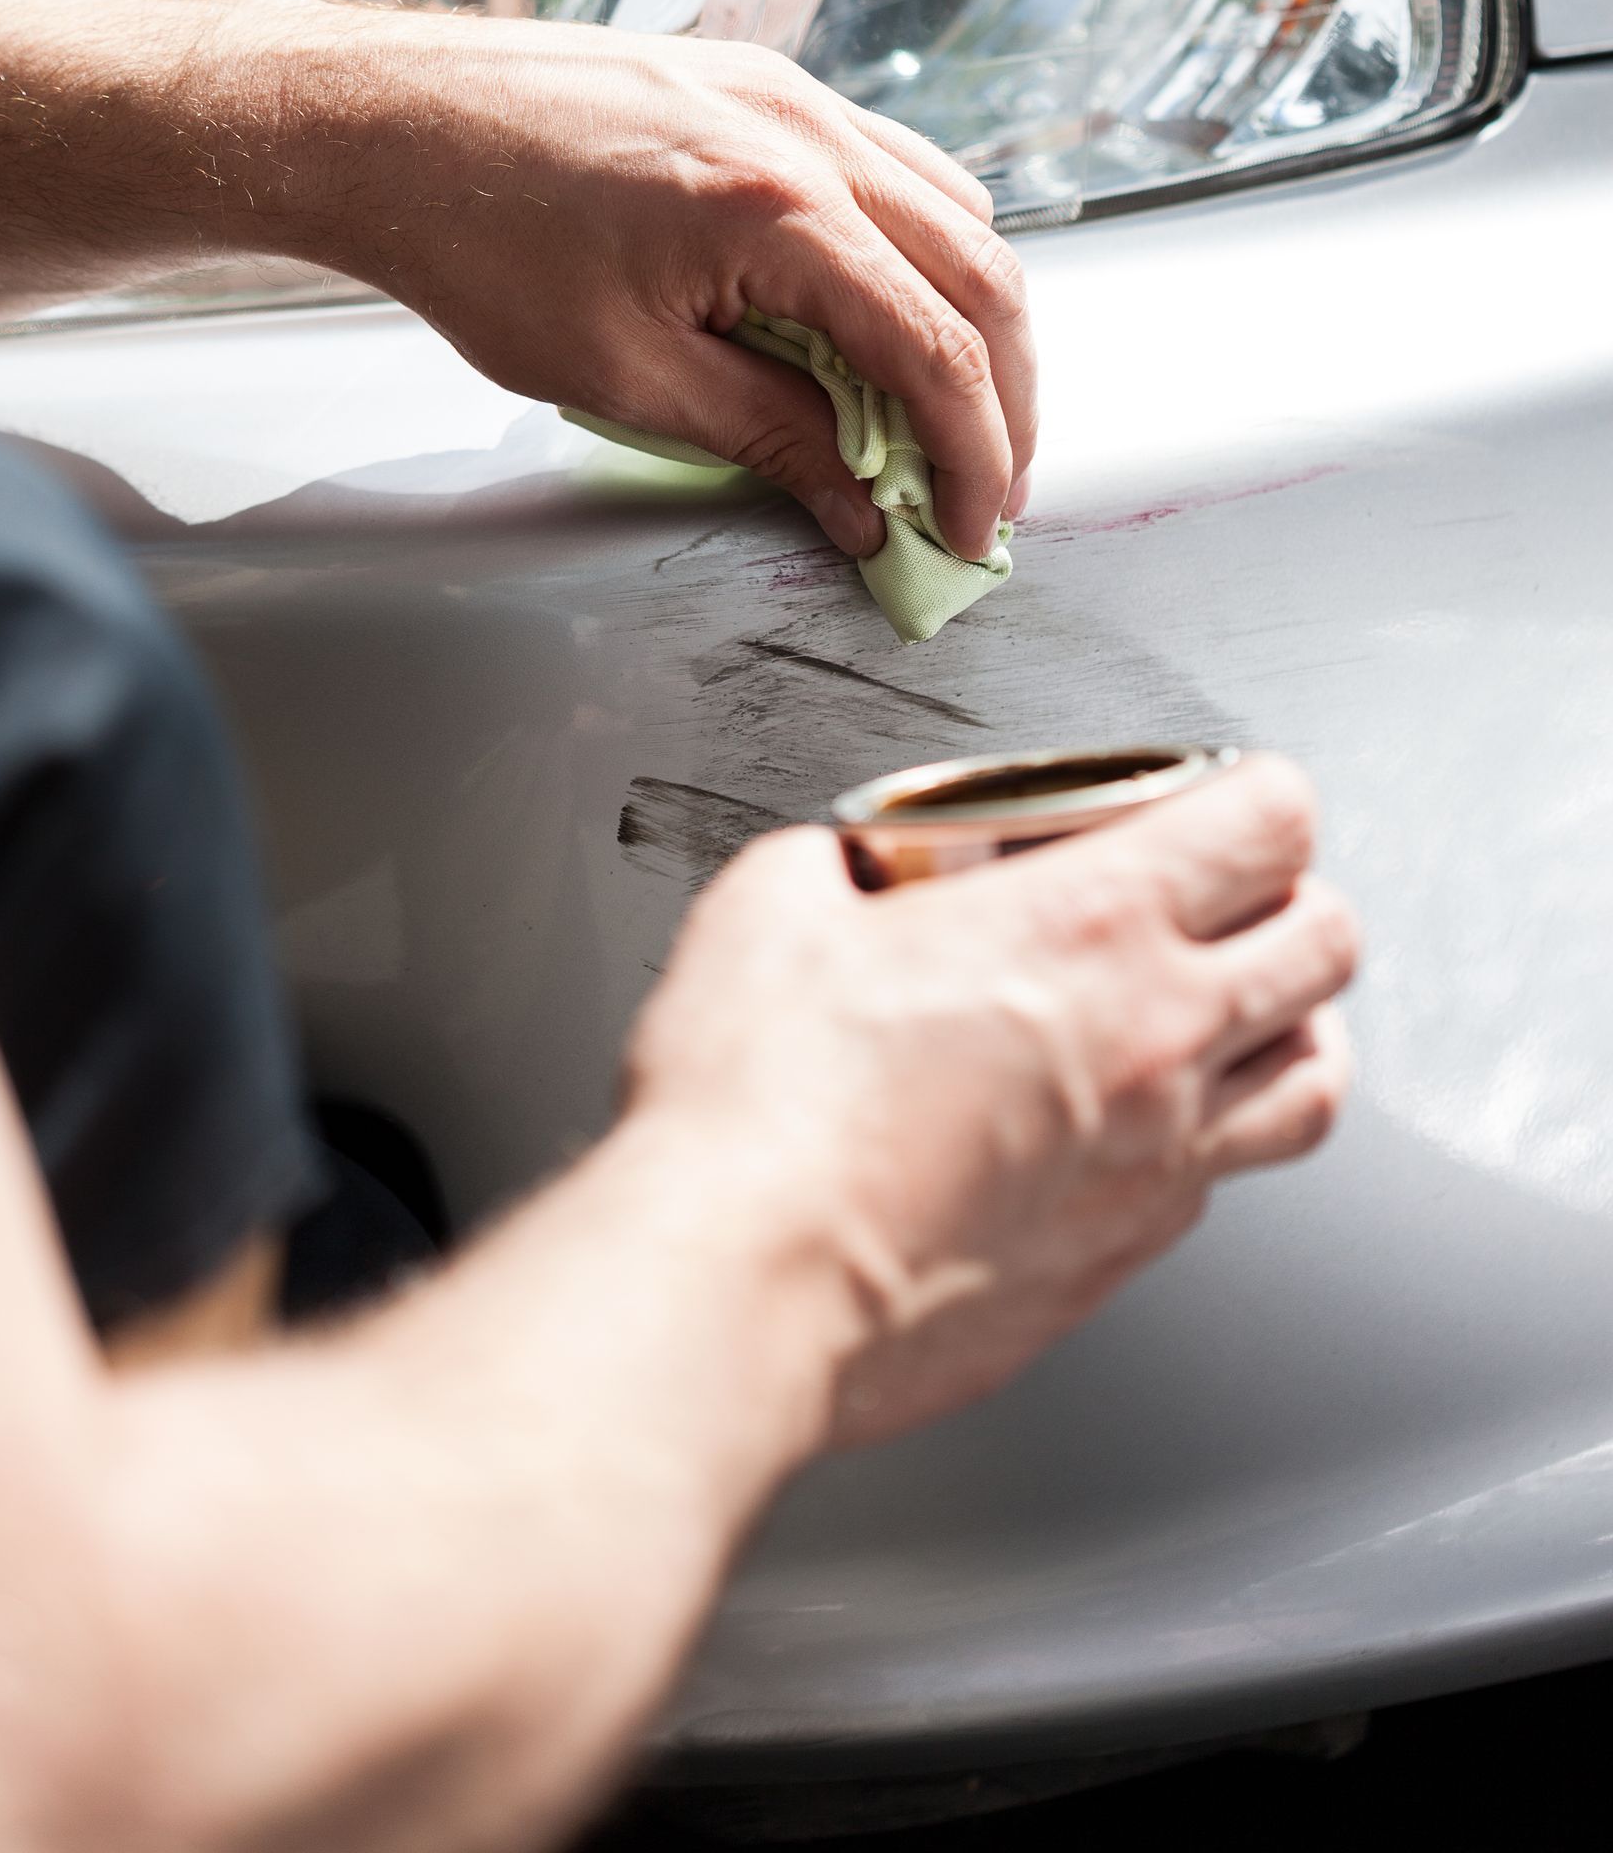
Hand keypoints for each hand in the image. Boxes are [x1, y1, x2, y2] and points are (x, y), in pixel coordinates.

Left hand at [324, 19, 1035, 560]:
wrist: (392, 123)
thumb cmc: (478, 239)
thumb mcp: (625, 376)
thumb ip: (766, 437)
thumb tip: (858, 502)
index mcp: (779, 210)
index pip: (938, 349)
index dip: (974, 458)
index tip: (968, 532)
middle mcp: (808, 134)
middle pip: (982, 274)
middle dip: (1004, 397)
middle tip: (985, 489)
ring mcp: (792, 96)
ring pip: (955, 211)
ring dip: (973, 319)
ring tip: (944, 416)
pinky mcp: (764, 86)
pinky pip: (892, 168)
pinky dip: (918, 252)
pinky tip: (881, 317)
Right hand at [622, 757, 1355, 1449]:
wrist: (745, 1282)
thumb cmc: (759, 1108)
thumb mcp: (775, 901)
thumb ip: (842, 863)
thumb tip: (843, 874)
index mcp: (1088, 923)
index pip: (1271, 822)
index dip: (1255, 792)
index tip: (1218, 796)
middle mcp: (1156, 1037)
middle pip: (1329, 940)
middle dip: (1289, 897)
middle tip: (1222, 895)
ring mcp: (1157, 1159)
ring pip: (1318, 1076)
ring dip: (1289, 1025)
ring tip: (1234, 1011)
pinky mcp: (1123, 1255)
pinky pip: (1225, 1181)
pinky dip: (1210, 1138)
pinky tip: (1139, 1125)